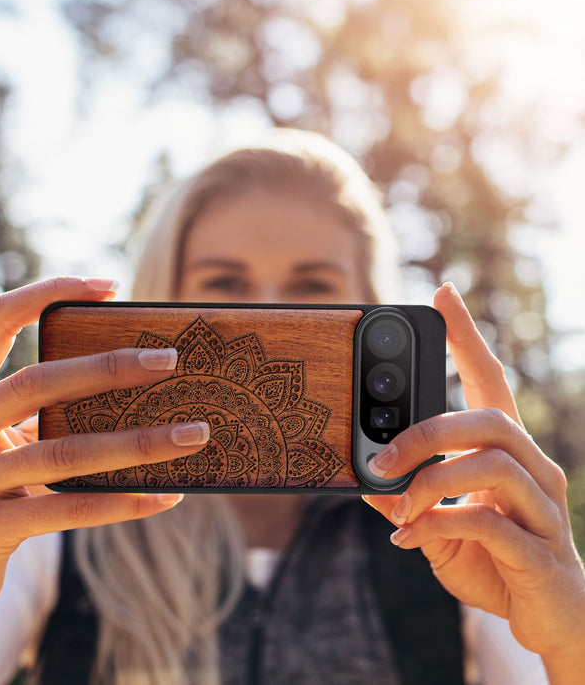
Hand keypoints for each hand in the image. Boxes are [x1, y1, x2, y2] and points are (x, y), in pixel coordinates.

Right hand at [0, 277, 209, 625]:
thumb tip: (133, 383)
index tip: (109, 286)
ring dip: (138, 443)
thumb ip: (40, 412)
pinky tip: (165, 496)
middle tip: (169, 359)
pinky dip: (121, 502)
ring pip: (62, 452)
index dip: (47, 292)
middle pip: (36, 382)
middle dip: (108, 367)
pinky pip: (67, 510)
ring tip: (193, 435)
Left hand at [363, 283, 584, 676]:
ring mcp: (544, 509)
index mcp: (507, 453)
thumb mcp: (439, 525)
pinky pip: (489, 523)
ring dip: (430, 482)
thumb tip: (365, 481)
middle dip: (426, 432)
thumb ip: (408, 500)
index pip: (490, 380)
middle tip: (380, 457)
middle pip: (489, 420)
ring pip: (492, 464)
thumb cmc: (494, 562)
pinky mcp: (542, 552)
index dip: (467, 337)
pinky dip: (439, 525)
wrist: (549, 620)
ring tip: (397, 507)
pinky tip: (410, 539)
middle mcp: (535, 469)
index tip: (443, 294)